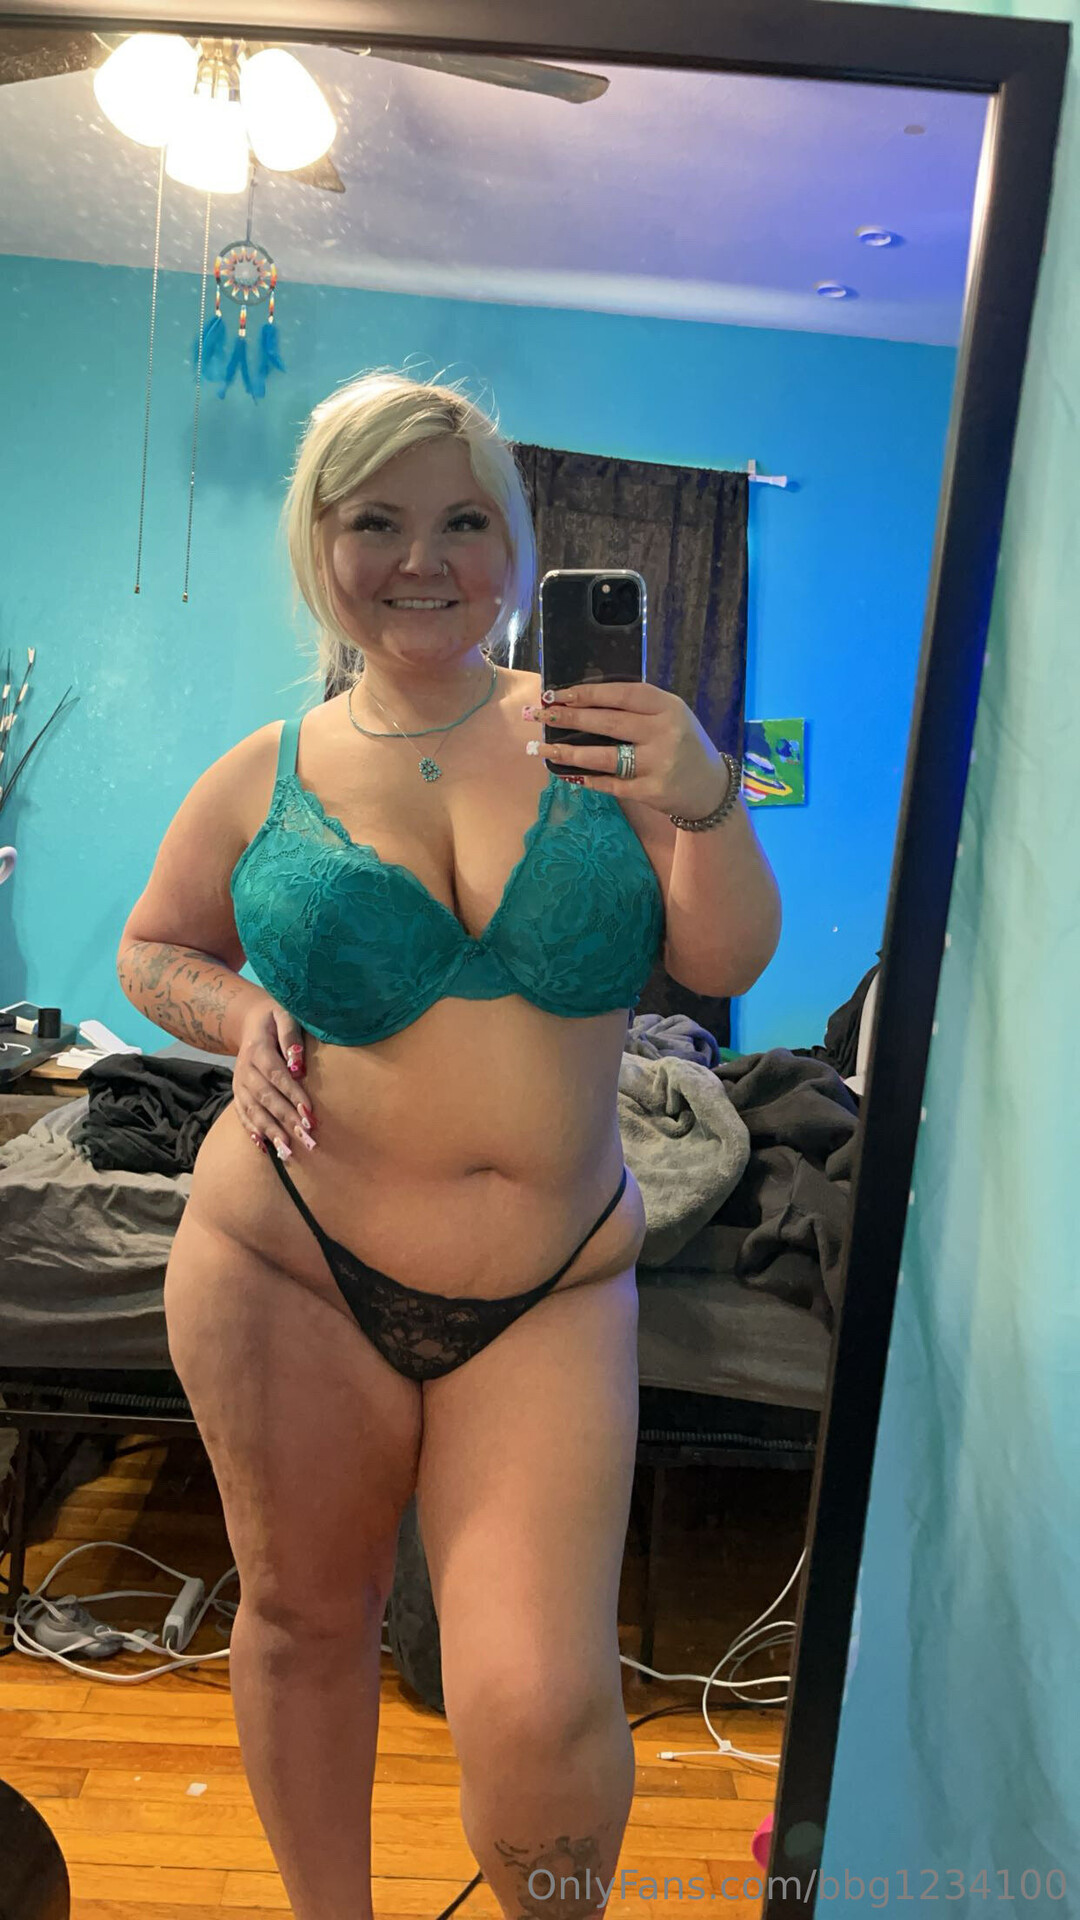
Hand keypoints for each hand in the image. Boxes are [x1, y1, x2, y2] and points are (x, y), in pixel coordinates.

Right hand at [233, 998, 316, 1161]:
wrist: (248, 1020)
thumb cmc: (275, 1017)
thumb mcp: (284, 1015)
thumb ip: (291, 1036)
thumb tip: (299, 1064)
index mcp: (257, 1049)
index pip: (277, 1075)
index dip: (292, 1094)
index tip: (309, 1112)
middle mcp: (245, 1070)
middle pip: (266, 1097)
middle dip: (286, 1118)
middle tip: (306, 1137)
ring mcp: (239, 1083)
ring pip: (253, 1111)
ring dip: (271, 1131)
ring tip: (288, 1151)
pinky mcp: (238, 1093)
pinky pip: (242, 1114)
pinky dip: (252, 1131)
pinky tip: (264, 1147)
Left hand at [529, 682, 732, 818]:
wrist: (712, 789)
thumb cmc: (684, 745)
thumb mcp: (671, 717)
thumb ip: (638, 708)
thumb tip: (583, 701)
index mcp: (668, 707)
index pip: (621, 694)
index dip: (587, 693)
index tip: (556, 693)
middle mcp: (665, 733)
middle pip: (608, 722)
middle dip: (568, 717)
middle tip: (537, 714)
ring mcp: (659, 764)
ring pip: (604, 756)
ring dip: (568, 752)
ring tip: (541, 748)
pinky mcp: (652, 791)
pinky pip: (611, 784)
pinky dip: (587, 779)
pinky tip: (566, 774)